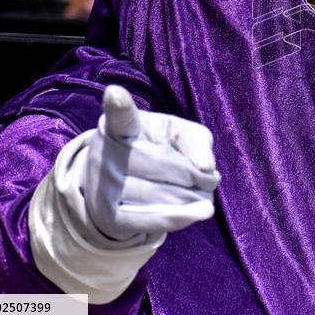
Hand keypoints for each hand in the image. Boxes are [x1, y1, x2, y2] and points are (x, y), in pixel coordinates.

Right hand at [29, 85, 220, 302]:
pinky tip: (202, 212)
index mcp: (122, 126)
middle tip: (210, 177)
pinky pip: (152, 220)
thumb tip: (206, 168)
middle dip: (195, 172)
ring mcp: (104, 188)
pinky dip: (182, 216)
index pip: (122, 116)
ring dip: (195, 195)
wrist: (120, 187)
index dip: (119, 104)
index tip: (115, 93)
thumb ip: (196, 140)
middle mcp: (107, 154)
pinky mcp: (111, 218)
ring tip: (202, 192)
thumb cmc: (156, 149)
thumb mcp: (177, 133)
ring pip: (164, 194)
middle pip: (164, 163)